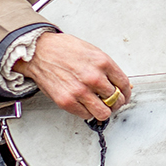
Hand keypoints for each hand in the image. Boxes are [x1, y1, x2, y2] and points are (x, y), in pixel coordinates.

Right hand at [17, 31, 133, 122]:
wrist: (39, 52)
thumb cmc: (63, 49)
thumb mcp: (91, 51)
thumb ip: (107, 68)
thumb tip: (120, 83)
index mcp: (102, 62)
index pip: (124, 84)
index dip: (126, 92)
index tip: (124, 95)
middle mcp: (93, 77)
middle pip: (116, 100)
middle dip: (116, 102)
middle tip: (112, 101)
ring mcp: (80, 91)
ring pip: (104, 113)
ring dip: (104, 111)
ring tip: (100, 106)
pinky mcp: (67, 101)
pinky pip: (86, 115)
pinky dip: (88, 112)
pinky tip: (85, 104)